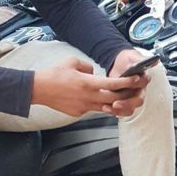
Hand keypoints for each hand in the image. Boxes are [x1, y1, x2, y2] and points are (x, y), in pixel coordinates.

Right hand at [31, 56, 146, 117]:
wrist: (40, 89)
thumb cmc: (55, 75)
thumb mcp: (73, 62)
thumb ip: (88, 67)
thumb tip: (94, 73)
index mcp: (88, 83)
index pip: (113, 84)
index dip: (127, 82)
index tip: (136, 80)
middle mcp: (88, 97)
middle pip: (114, 99)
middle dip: (127, 96)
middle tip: (135, 92)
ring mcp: (84, 107)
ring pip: (106, 107)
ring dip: (115, 103)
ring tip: (122, 99)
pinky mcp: (78, 113)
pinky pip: (93, 109)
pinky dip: (98, 105)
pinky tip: (98, 101)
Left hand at [106, 49, 152, 115]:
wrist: (118, 63)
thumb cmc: (128, 60)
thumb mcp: (133, 56)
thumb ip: (142, 59)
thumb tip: (155, 60)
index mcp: (143, 78)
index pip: (144, 83)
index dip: (138, 84)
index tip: (132, 82)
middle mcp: (139, 89)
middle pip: (138, 100)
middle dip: (127, 103)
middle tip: (116, 103)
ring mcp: (131, 96)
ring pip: (130, 107)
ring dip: (121, 110)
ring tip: (110, 108)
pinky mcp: (123, 100)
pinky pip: (122, 109)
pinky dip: (115, 111)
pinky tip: (106, 109)